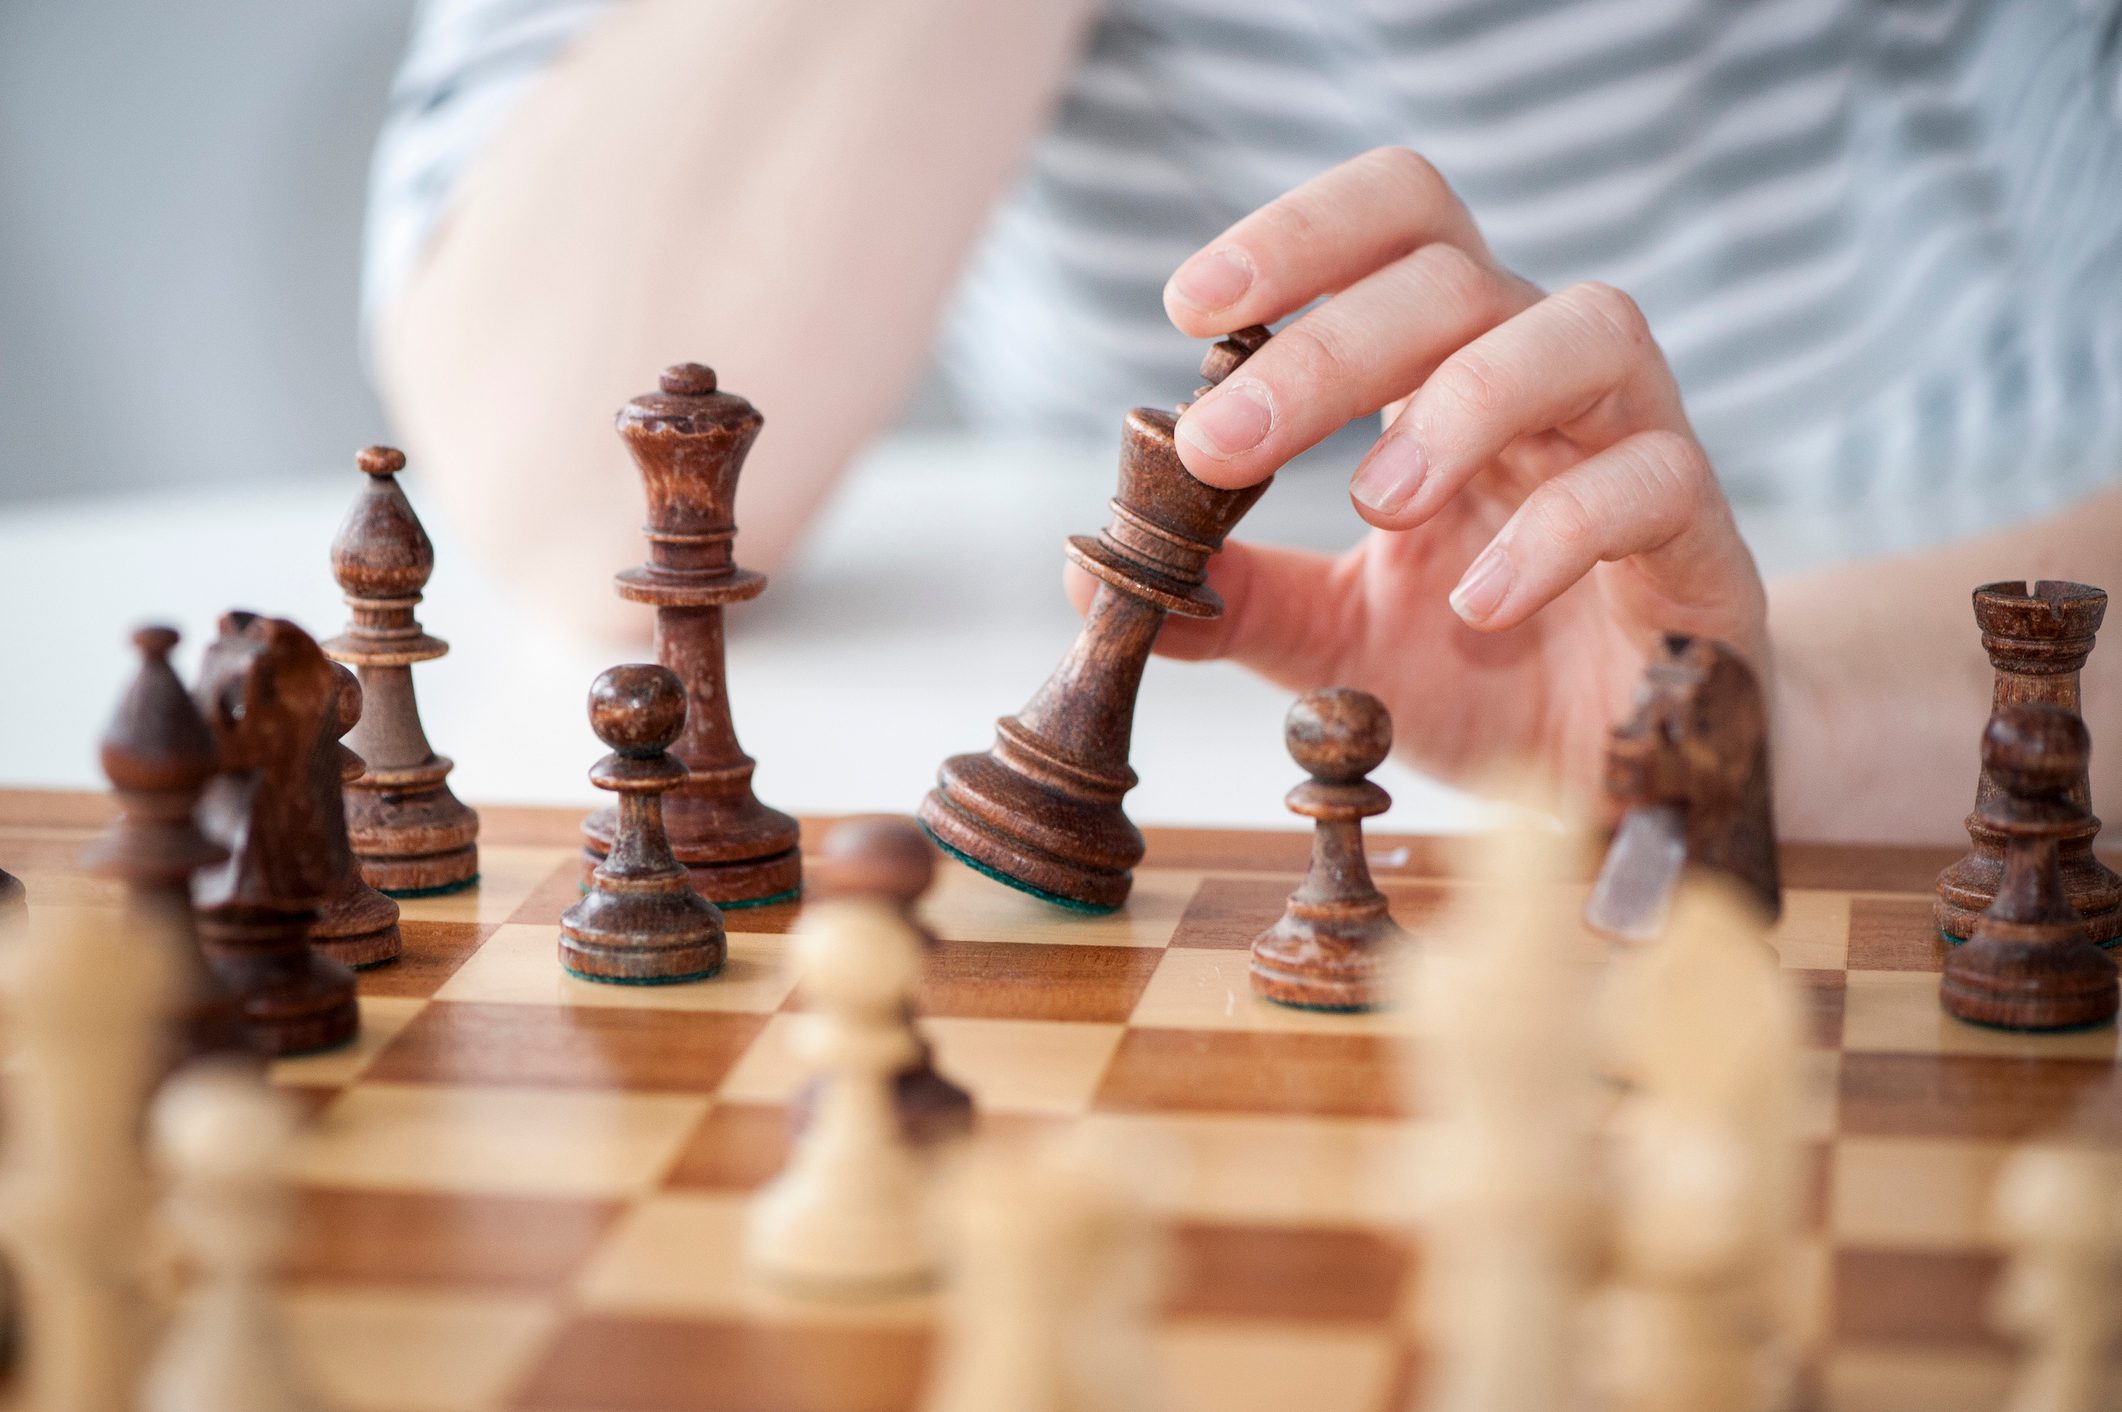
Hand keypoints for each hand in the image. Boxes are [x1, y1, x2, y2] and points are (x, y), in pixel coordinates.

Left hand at [1072, 147, 1768, 803]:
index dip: (1298, 237)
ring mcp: (1635, 443)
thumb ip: (1236, 598)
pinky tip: (1479, 606)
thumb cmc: (1488, 673)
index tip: (1189, 307)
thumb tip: (1093, 580)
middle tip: (1223, 446)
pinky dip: (1560, 531)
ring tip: (1376, 506)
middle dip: (1328, 347)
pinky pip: (1657, 479)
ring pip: (1586, 330)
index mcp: (1448, 373)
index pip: (1393, 231)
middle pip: (1456, 274)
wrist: (1628, 769)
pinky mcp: (1703, 538)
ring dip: (1465, 402)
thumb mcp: (1336, 636)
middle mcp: (1542, 380)